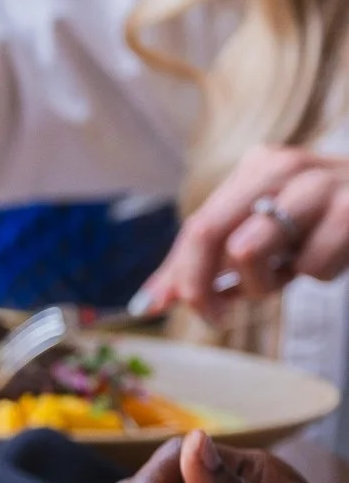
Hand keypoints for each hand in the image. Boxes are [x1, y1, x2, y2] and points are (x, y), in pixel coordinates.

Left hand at [137, 145, 348, 318]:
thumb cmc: (331, 222)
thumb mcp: (272, 233)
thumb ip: (213, 261)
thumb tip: (151, 301)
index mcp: (259, 168)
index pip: (197, 226)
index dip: (176, 274)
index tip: (161, 308)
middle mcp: (285, 167)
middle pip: (208, 232)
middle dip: (201, 284)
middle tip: (216, 314)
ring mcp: (322, 186)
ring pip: (250, 251)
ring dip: (264, 283)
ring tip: (289, 274)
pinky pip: (310, 267)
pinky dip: (317, 276)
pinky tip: (335, 256)